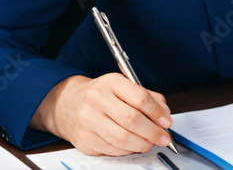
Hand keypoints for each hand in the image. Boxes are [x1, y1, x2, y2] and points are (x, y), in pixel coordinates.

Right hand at [31, 73, 173, 154]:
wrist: (66, 104)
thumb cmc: (100, 95)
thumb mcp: (122, 86)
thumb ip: (147, 97)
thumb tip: (164, 113)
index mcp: (110, 82)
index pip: (140, 98)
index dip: (157, 112)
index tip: (166, 122)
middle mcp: (96, 99)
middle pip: (132, 120)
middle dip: (153, 132)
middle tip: (163, 138)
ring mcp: (88, 121)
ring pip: (123, 139)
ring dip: (142, 144)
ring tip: (149, 143)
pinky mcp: (84, 140)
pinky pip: (113, 150)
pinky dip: (128, 150)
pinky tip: (132, 145)